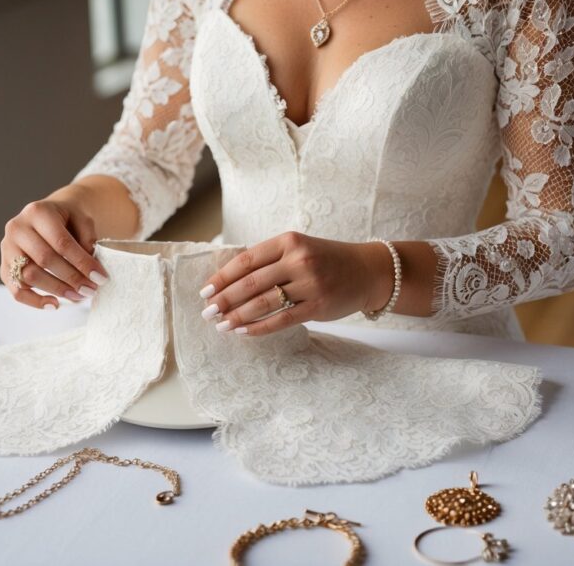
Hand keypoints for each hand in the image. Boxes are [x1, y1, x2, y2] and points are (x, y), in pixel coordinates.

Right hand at [0, 188, 108, 308]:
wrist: (48, 216)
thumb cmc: (68, 219)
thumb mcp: (83, 219)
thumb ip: (88, 240)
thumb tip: (89, 271)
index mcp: (37, 212)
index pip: (61, 242)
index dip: (82, 263)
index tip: (100, 278)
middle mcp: (17, 228)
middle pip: (44, 259)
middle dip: (71, 278)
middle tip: (91, 290)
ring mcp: (7, 248)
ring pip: (29, 276)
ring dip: (56, 290)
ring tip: (78, 296)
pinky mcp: (5, 267)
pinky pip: (16, 290)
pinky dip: (35, 301)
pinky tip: (55, 304)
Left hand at [198, 232, 394, 335]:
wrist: (368, 272)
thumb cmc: (326, 260)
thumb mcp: (298, 248)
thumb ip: (269, 259)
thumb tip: (228, 280)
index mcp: (288, 241)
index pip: (246, 260)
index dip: (222, 277)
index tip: (205, 290)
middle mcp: (298, 260)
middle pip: (251, 283)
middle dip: (224, 299)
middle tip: (207, 311)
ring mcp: (310, 284)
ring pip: (263, 303)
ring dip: (238, 315)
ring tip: (221, 324)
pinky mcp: (318, 306)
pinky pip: (281, 320)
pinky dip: (259, 328)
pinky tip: (243, 331)